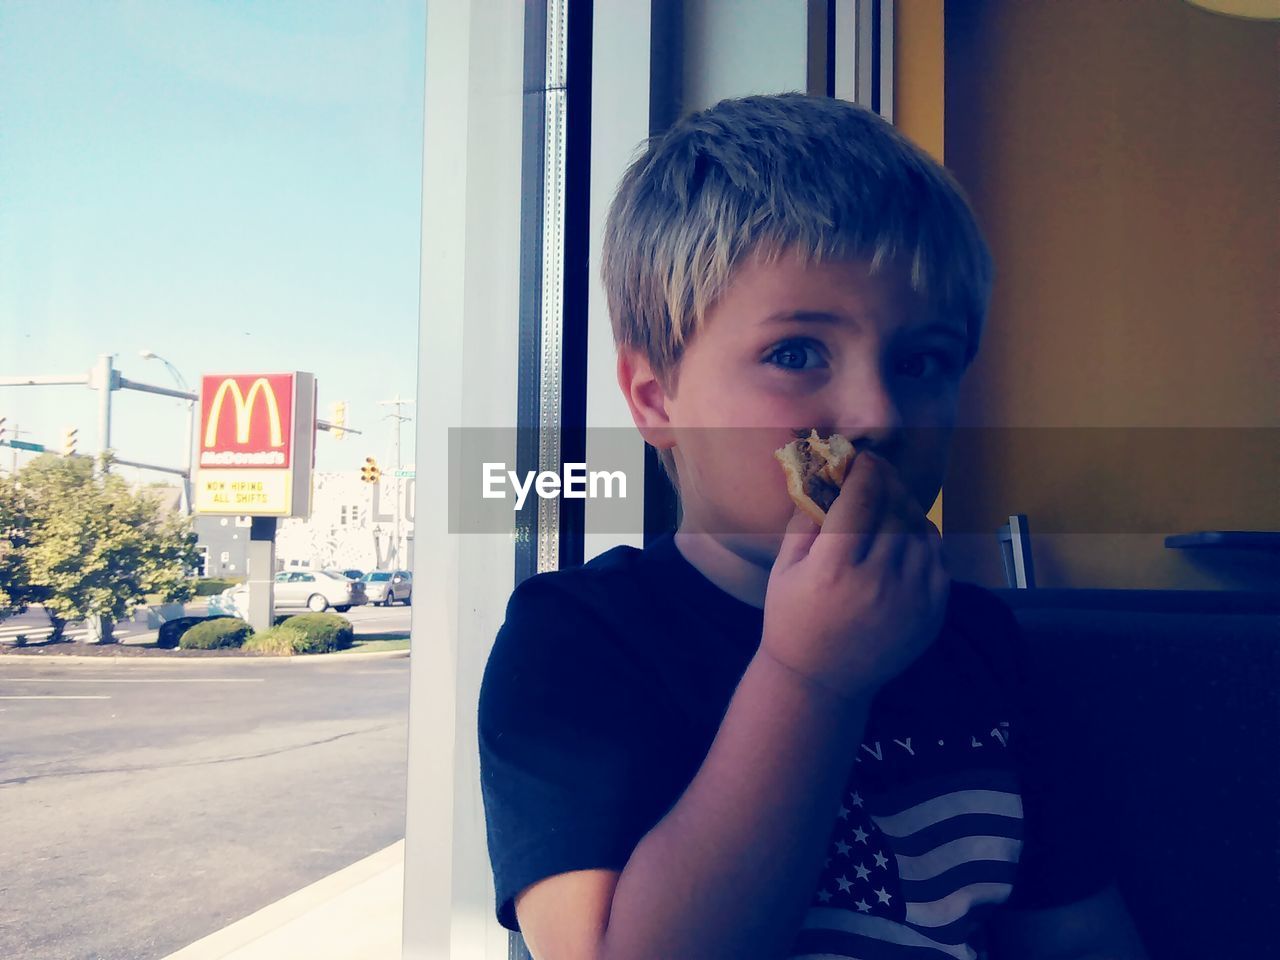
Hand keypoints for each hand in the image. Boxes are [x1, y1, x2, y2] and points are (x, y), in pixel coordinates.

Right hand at [760, 452, 950, 702]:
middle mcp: (879, 580)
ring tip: (891, 502)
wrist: (822, 682)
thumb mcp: (783, 568)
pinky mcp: (933, 611)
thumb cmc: (793, 620)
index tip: (862, 458)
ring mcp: (912, 598)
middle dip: (887, 481)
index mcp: (835, 568)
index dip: (865, 469)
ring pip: (921, 529)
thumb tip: (826, 476)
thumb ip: (805, 520)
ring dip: (907, 507)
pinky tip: (906, 536)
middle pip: (895, 508)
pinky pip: (937, 557)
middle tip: (878, 471)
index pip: (862, 497)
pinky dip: (924, 539)